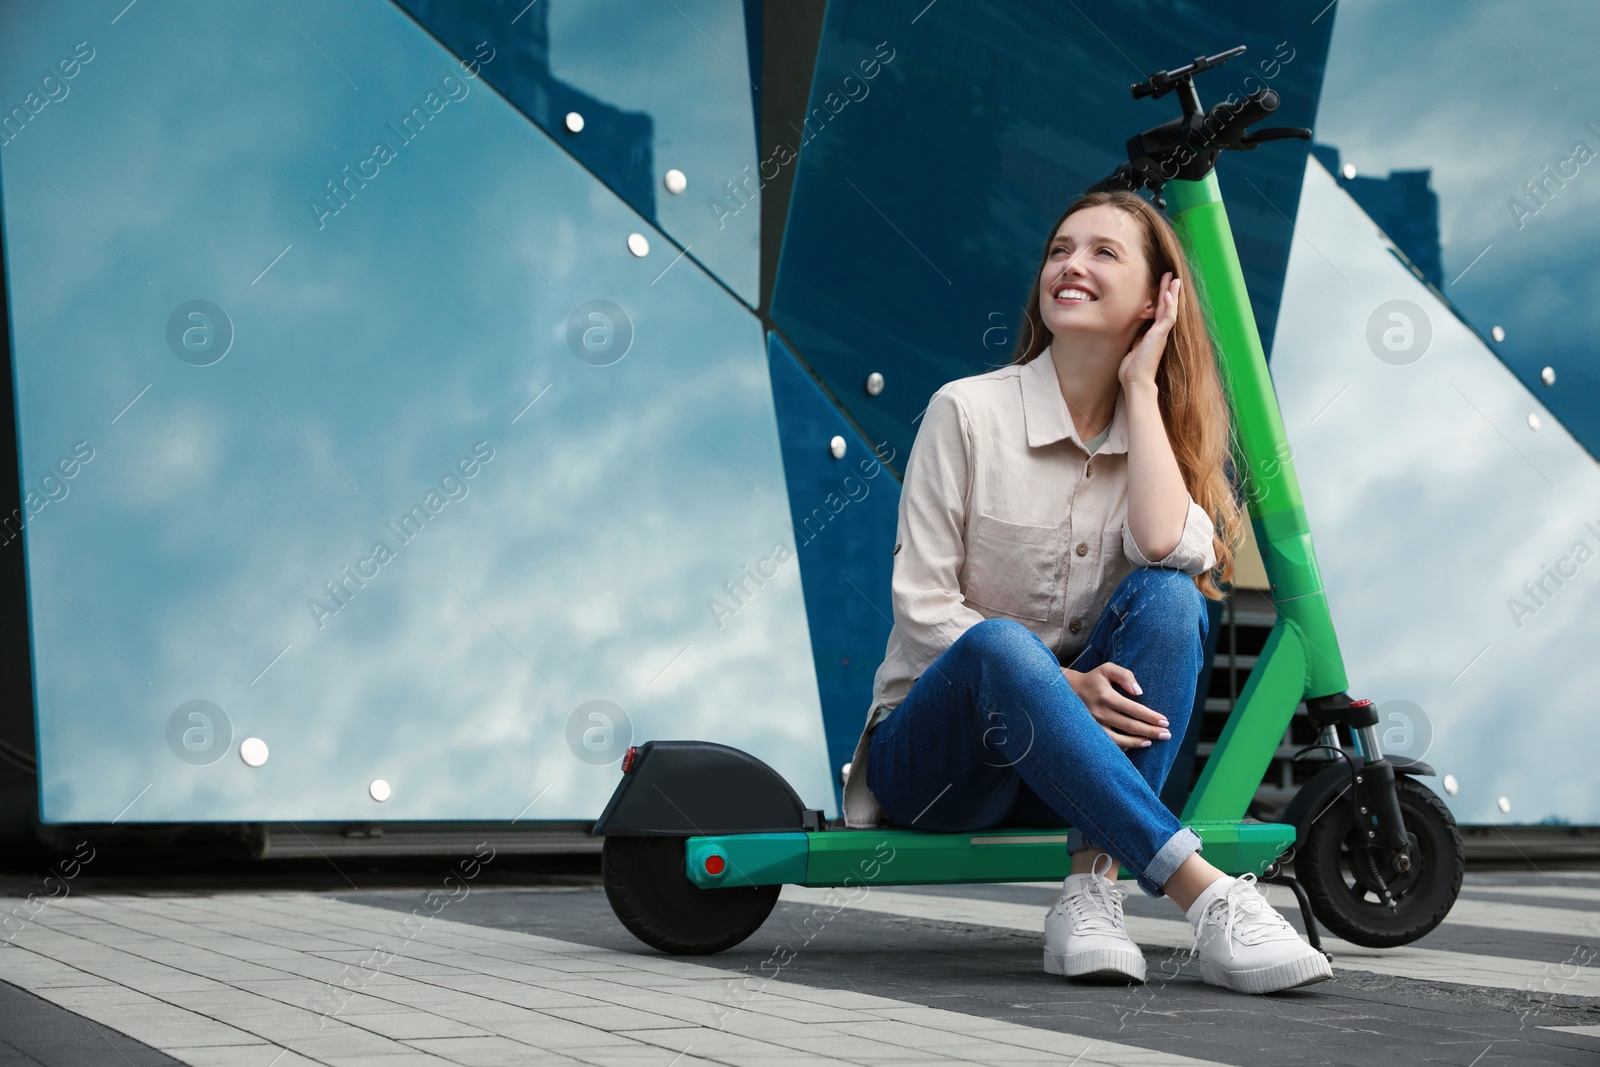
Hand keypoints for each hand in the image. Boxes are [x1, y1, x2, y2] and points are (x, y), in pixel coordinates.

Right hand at [1063, 663, 1171, 749]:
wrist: (1067, 690)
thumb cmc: (1093, 679)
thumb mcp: (1108, 669)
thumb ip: (1125, 676)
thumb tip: (1139, 692)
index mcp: (1106, 697)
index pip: (1134, 709)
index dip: (1151, 717)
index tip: (1165, 722)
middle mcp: (1100, 713)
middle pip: (1130, 726)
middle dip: (1151, 731)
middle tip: (1167, 735)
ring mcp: (1094, 725)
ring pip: (1119, 740)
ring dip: (1138, 743)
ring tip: (1151, 742)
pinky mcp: (1090, 733)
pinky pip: (1109, 744)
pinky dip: (1122, 747)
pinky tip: (1133, 745)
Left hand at [1117, 272, 1179, 387]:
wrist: (1136, 381)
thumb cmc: (1132, 370)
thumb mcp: (1133, 350)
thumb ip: (1136, 340)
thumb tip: (1135, 334)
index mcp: (1153, 335)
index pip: (1158, 312)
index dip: (1160, 299)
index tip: (1162, 287)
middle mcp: (1160, 333)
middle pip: (1166, 307)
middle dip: (1168, 290)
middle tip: (1171, 276)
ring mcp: (1161, 334)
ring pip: (1170, 309)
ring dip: (1171, 293)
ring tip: (1173, 279)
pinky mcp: (1160, 336)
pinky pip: (1167, 317)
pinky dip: (1168, 305)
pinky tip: (1167, 295)